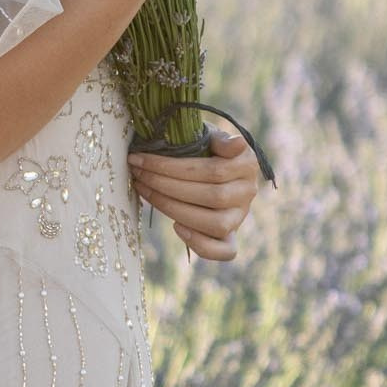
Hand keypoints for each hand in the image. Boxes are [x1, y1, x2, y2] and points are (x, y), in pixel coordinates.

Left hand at [128, 128, 262, 261]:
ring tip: (147, 193)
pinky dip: (200, 243)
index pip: (212, 170)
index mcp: (247, 162)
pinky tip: (176, 227)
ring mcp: (240, 216)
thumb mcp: (209, 134)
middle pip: (211, 196)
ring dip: (175, 210)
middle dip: (166, 186)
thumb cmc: (203, 147)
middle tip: (138, 174)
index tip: (139, 158)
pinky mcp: (231, 236)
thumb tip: (236, 144)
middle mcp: (248, 191)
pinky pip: (225, 251)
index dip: (172, 166)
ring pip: (216, 224)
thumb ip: (220, 139)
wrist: (209, 166)